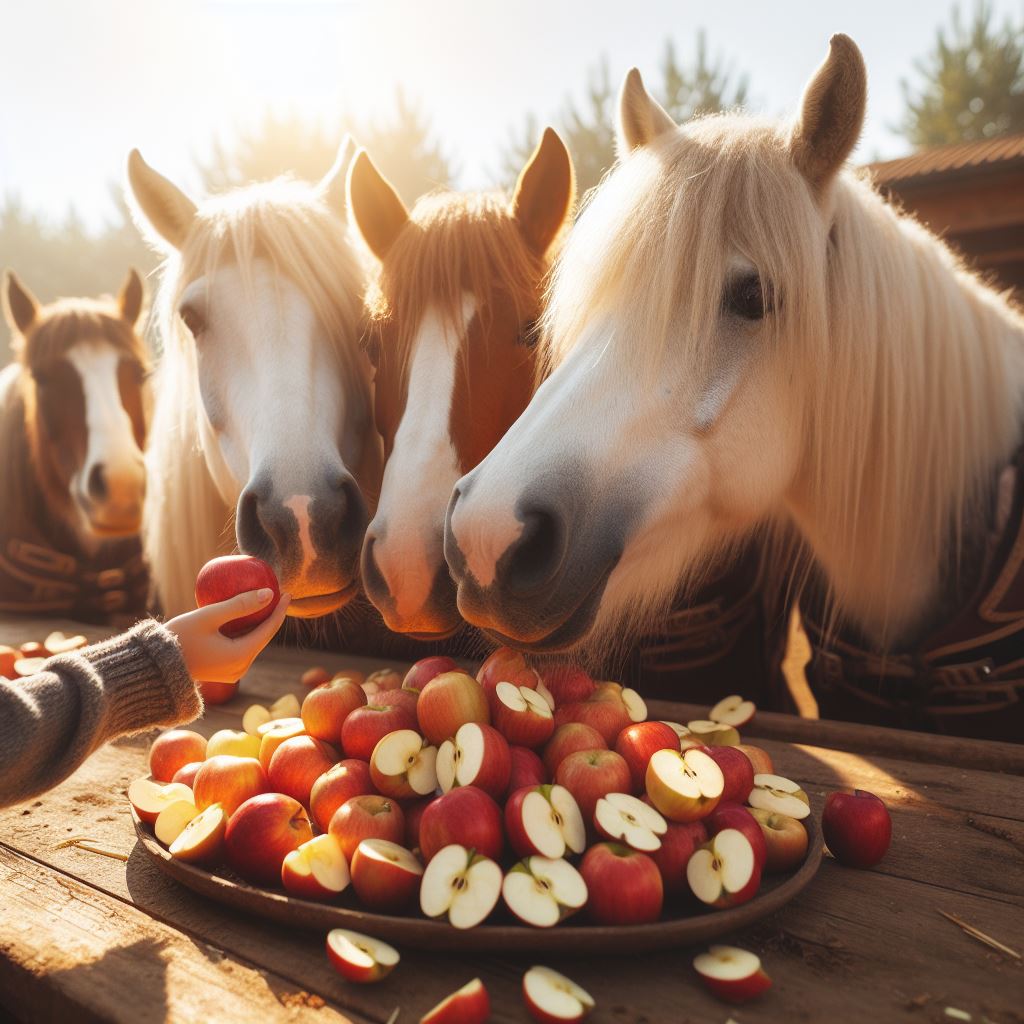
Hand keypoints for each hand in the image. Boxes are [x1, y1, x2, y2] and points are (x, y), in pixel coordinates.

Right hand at [166, 589, 290, 682]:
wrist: (154, 667)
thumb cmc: (179, 637)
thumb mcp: (209, 616)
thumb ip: (239, 605)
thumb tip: (269, 593)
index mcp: (240, 656)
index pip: (268, 629)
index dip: (280, 610)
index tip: (287, 592)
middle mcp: (240, 668)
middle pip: (263, 637)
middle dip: (272, 616)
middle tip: (278, 595)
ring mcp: (233, 672)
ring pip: (253, 644)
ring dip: (259, 624)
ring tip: (264, 603)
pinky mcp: (224, 672)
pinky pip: (242, 649)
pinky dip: (247, 633)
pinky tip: (245, 618)